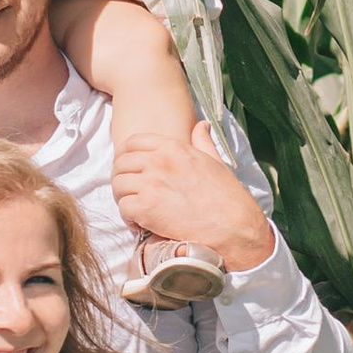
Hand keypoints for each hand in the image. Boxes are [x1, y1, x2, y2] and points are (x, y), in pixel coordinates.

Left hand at [111, 123, 274, 274]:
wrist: (234, 226)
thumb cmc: (227, 197)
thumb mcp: (215, 162)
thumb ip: (202, 141)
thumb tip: (201, 126)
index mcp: (173, 148)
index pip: (132, 142)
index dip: (126, 156)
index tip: (130, 170)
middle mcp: (159, 162)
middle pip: (120, 164)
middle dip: (122, 178)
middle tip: (131, 193)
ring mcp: (151, 184)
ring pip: (117, 186)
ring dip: (123, 199)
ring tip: (135, 209)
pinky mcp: (146, 209)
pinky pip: (122, 208)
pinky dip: (128, 218)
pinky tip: (140, 224)